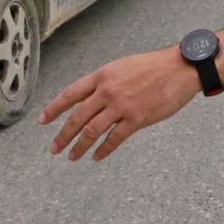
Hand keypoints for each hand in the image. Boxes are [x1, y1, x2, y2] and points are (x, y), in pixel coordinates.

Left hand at [40, 46, 198, 160]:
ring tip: (72, 156)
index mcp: (102, 76)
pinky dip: (103, 150)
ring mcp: (121, 106)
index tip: (43, 121)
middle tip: (54, 148)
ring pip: (92, 131)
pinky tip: (97, 156)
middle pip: (77, 117)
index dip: (53, 109)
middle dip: (63, 135)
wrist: (180, 68)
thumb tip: (91, 98)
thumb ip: (106, 82)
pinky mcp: (137, 119)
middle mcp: (107, 91)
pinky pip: (114, 138)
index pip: (70, 94)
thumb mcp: (122, 67)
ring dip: (79, 146)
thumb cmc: (154, 66)